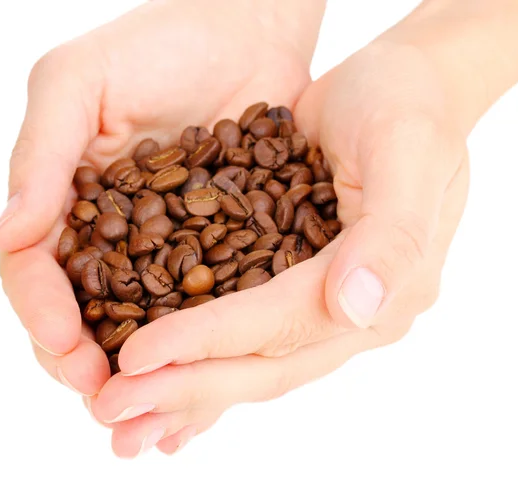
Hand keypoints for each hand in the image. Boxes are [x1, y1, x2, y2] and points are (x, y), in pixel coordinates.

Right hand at [0, 0, 324, 395]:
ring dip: (147, 374)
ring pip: (149, 324)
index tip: (68, 353)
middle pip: (91, 313)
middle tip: (107, 403)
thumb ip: (41, 154)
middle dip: (92, 363)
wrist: (251, 28)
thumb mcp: (82, 80)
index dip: (45, 317)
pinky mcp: (228, 245)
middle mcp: (116, 231)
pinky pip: (212, 305)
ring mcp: (171, 244)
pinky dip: (205, 347)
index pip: (40, 273)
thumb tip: (3, 235)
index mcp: (70, 199)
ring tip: (155, 421)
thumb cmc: (164, 40)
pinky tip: (211, 386)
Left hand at [90, 39, 469, 455]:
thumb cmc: (406, 107)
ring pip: (252, 362)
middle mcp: (356, 312)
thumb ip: (391, 235)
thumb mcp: (408, 154)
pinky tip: (158, 385)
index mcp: (388, 288)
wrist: (404, 89)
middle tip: (109, 408)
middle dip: (186, 385)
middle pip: (266, 362)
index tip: (139, 356)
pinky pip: (246, 335)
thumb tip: (354, 307)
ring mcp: (328, 305)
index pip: (288, 324)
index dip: (214, 341)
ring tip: (118, 413)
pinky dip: (201, 363)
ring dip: (184, 390)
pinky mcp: (297, 287)